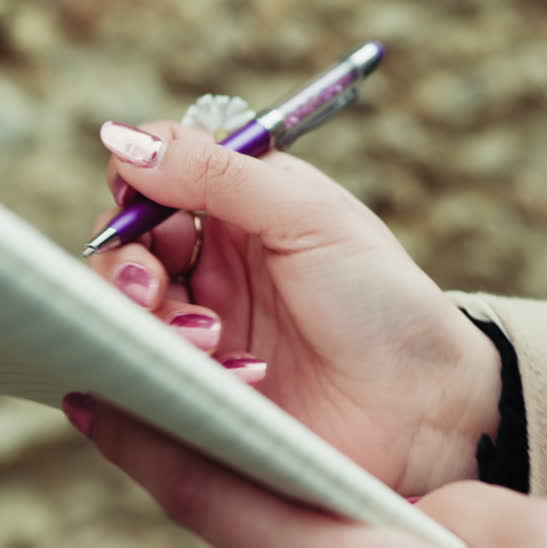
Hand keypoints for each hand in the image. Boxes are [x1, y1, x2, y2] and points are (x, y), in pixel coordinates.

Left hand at [62, 398, 546, 547]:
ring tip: (239, 445)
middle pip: (231, 533)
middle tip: (170, 394)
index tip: (93, 398)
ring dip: (244, 507)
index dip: (148, 442)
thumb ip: (442, 509)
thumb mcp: (537, 538)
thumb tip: (400, 515)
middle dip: (194, 464)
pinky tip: (318, 518)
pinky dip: (289, 547)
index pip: (220, 497)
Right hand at [86, 121, 500, 494]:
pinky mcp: (204, 388)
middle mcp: (215, 263)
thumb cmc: (381, 302)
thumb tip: (122, 138)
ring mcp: (206, 327)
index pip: (155, 176)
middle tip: (153, 288)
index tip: (132, 196)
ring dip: (153, 321)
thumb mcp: (307, 216)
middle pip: (125, 247)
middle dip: (124, 265)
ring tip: (210, 339)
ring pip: (129, 312)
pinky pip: (153, 371)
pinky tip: (241, 376)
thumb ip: (217, 172)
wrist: (424, 409)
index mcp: (241, 205)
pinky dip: (182, 370)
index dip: (133, 182)